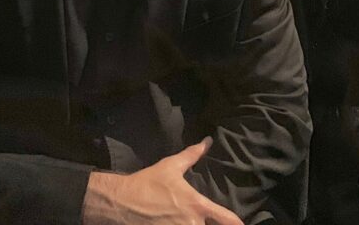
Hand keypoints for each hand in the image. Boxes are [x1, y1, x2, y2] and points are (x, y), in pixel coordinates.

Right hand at [82, 139, 243, 224]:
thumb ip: (192, 155)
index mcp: (196, 206)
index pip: (226, 219)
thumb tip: (206, 142)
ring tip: (195, 222)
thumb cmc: (148, 183)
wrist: (122, 202)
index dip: (237, 224)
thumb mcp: (171, 167)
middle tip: (213, 221)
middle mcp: (191, 224)